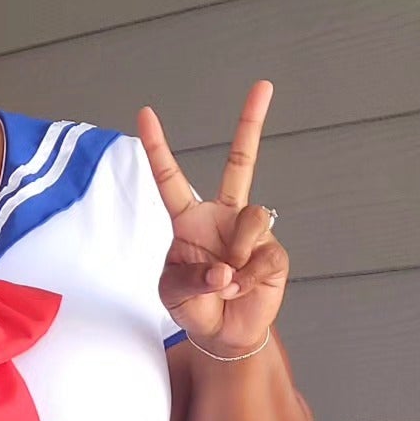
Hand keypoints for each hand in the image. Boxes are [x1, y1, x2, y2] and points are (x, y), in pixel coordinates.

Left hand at [137, 80, 288, 354]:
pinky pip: (262, 253)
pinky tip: (242, 289)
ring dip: (236, 253)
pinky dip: (247, 278)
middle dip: (252, 123)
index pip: (171, 179)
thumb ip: (191, 279)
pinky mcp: (273, 253)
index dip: (159, 148)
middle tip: (263, 85)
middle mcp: (223, 217)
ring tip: (227, 282)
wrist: (223, 335)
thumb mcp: (173, 294)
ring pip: (252, 218)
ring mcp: (251, 232)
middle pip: (241, 162)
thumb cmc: (192, 306)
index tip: (145, 113)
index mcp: (189, 220)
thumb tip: (226, 271)